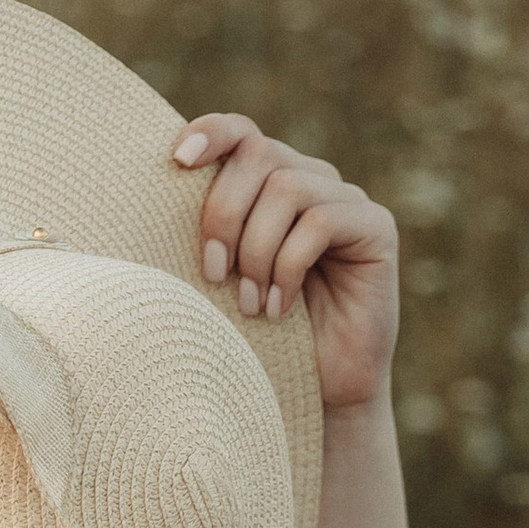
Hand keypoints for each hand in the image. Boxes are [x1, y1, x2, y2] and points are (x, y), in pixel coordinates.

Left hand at [174, 114, 398, 413]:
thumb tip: (153, 203)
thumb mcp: (217, 287)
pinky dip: (289, 266)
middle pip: (259, 155)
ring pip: (287, 188)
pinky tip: (280, 308)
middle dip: (224, 214)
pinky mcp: (376, 227)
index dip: (211, 133)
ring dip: (256, 250)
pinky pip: (321, 221)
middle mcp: (310, 180)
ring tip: (250, 305)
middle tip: (212, 275)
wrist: (319, 394)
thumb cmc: (257, 343)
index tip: (176, 160)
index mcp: (267, 186)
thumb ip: (203, 241)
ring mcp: (347, 200)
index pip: (241, 133)